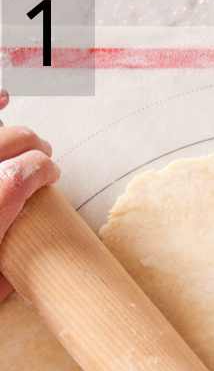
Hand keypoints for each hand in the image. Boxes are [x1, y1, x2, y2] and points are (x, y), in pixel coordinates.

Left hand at [0, 89, 59, 304]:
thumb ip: (0, 273)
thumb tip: (16, 269)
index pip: (24, 174)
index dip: (43, 170)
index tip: (51, 175)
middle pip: (10, 141)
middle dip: (33, 145)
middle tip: (42, 156)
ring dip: (9, 128)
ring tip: (22, 133)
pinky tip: (1, 96)